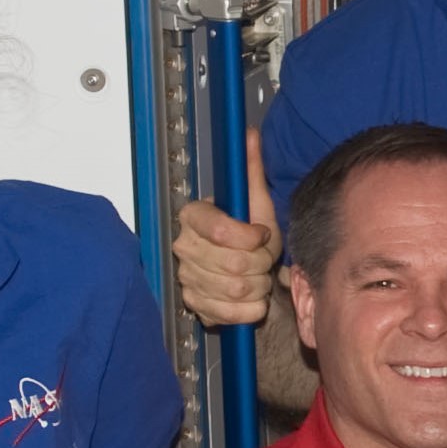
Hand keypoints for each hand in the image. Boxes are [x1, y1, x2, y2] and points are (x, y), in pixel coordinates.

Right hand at [171, 129, 281, 327]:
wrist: (245, 272)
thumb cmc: (249, 236)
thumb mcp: (256, 202)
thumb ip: (251, 169)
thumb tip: (248, 134)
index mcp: (194, 217)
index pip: (222, 232)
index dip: (252, 238)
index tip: (261, 235)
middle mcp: (184, 247)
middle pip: (236, 265)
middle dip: (261, 264)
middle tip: (262, 258)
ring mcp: (187, 278)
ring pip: (239, 289)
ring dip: (260, 286)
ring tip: (258, 276)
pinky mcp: (196, 306)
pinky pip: (235, 313)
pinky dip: (253, 309)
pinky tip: (252, 297)